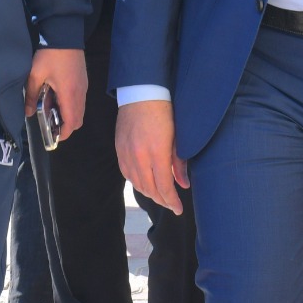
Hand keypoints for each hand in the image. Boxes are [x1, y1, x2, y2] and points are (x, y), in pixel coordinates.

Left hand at [25, 48, 87, 139]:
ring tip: (52, 112)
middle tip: (51, 126)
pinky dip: (72, 106)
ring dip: (69, 116)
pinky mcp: (83, 80)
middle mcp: (80, 93)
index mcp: (69, 94)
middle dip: (67, 127)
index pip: (71, 122)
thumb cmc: (50, 54)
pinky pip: (80, 100)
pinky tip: (58, 98)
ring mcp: (84, 86)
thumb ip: (31, 96)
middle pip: (78, 119)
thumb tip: (28, 113)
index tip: (54, 137)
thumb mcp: (35, 75)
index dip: (64, 133)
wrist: (65, 33)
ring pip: (80, 110)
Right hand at [116, 99, 188, 214]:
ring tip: (161, 196)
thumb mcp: (177, 137)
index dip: (172, 201)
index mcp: (156, 153)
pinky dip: (137, 183)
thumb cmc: (165, 112)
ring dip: (150, 193)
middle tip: (172, 204)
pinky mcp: (119, 150)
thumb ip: (179, 162)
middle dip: (162, 200)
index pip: (164, 186)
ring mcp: (126, 154)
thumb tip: (183, 184)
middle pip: (150, 189)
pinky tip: (145, 184)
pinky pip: (127, 174)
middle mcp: (139, 157)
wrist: (141, 93)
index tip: (179, 209)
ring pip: (137, 184)